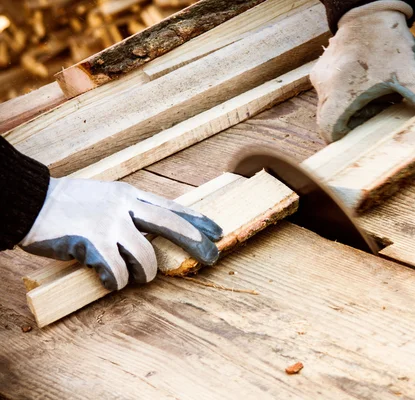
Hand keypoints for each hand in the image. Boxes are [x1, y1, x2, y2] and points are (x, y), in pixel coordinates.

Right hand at [19, 178, 221, 290]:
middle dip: (196, 244)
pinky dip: (116, 282)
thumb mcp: (108, 195)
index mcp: (130, 195)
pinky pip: (116, 273)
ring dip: (145, 274)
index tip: (217, 231)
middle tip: (212, 257)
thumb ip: (132, 208)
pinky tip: (108, 281)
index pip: (172, 207)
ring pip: (145, 257)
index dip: (197, 220)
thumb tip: (157, 227)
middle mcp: (124, 207)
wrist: (31, 202)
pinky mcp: (92, 244)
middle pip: (172, 226)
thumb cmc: (70, 202)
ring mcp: (109, 224)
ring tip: (136, 278)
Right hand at [310, 0, 414, 142]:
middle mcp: (324, 87)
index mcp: (340, 93)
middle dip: (357, 122)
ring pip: (334, 106)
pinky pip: (334, 92)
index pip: (331, 131)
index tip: (365, 134)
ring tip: (379, 96)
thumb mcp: (408, 71)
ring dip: (356, 108)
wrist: (370, 9)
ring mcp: (321, 78)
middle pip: (334, 120)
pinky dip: (351, 95)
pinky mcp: (324, 70)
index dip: (347, 138)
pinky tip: (372, 83)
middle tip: (379, 114)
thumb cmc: (385, 41)